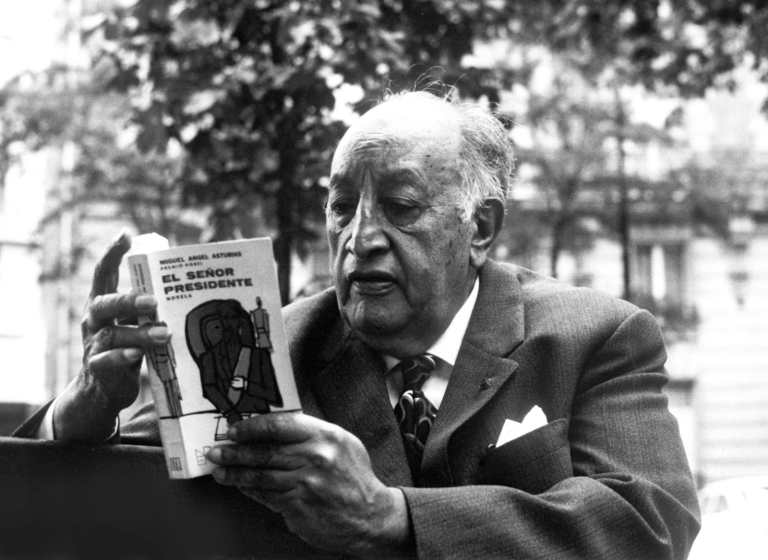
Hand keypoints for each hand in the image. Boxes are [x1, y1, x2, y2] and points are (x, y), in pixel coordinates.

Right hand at [53, 233, 170, 440]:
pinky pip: (107, 360)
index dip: (111, 254)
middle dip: (128, 300)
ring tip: (164, 333)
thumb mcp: (135, 324)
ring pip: (112, 334)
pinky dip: (122, 357)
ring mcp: (94, 344)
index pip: (102, 274)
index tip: (125, 235)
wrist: (102, 390)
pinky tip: (138, 356)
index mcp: (104, 304)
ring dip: (139, 333)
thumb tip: (188, 287)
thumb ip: (149, 308)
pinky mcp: (98, 368)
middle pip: (105, 304)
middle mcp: (94, 321)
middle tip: (154, 301)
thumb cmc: (127, 348)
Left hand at [207, 412, 411, 556]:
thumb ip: (311, 433)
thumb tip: (271, 428)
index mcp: (326, 435)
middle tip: (217, 451)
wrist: (370, 515)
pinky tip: (240, 487)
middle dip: (235, 451)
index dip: (252, 427)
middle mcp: (316, 456)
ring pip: (260, 475)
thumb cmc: (354, 478)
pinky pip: (266, 496)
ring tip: (220, 471)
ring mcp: (307, 483)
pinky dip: (249, 491)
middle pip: (265, 451)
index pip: (280, 425)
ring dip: (235, 473)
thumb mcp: (341, 444)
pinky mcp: (299, 506)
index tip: (235, 430)